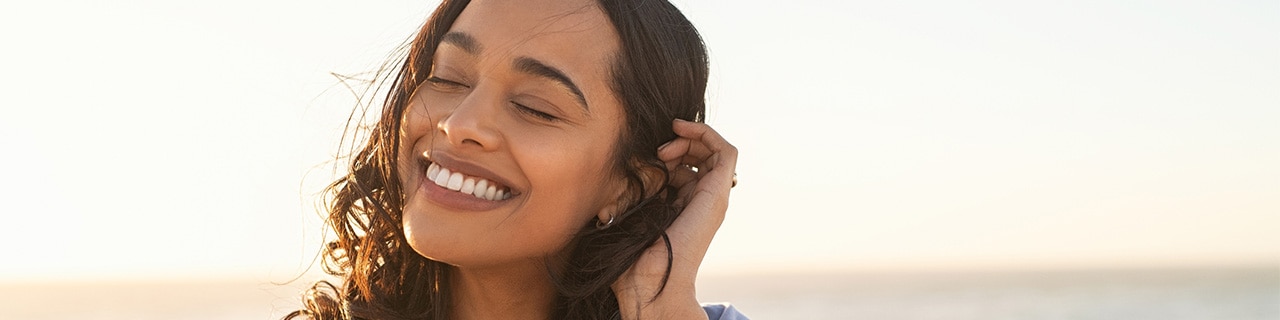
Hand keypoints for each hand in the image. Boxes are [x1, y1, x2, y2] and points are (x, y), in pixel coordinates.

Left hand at [613, 119, 737, 319]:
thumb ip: (633, 191)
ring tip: (665, 147)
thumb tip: (625, 168)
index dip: (668, 151)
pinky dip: (706, 133)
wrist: (649, 281)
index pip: (686, 166)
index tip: (647, 155)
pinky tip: (681, 131)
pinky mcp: (718, 193)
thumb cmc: (633, 256)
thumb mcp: (629, 212)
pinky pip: (727, 151)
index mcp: (684, 205)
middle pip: (701, 154)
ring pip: (714, 150)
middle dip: (679, 142)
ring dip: (690, 137)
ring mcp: (713, 196)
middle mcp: (702, 199)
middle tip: (657, 150)